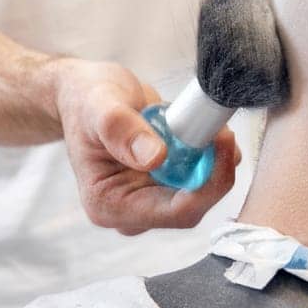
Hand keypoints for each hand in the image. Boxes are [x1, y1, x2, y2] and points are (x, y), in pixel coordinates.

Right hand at [54, 57, 239, 234]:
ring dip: (212, 159)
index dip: (209, 183)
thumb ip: (121, 130)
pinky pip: (201, 179)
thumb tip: (155, 158)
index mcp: (109, 205)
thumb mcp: (99, 104)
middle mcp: (131, 211)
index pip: (175, 212)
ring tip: (201, 120)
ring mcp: (149, 200)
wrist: (86, 94)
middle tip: (220, 128)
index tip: (222, 140)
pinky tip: (199, 127)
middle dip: (215, 169)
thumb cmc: (86, 100)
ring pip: (200, 192)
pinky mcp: (165, 185)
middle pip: (193, 206)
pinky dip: (210, 154)